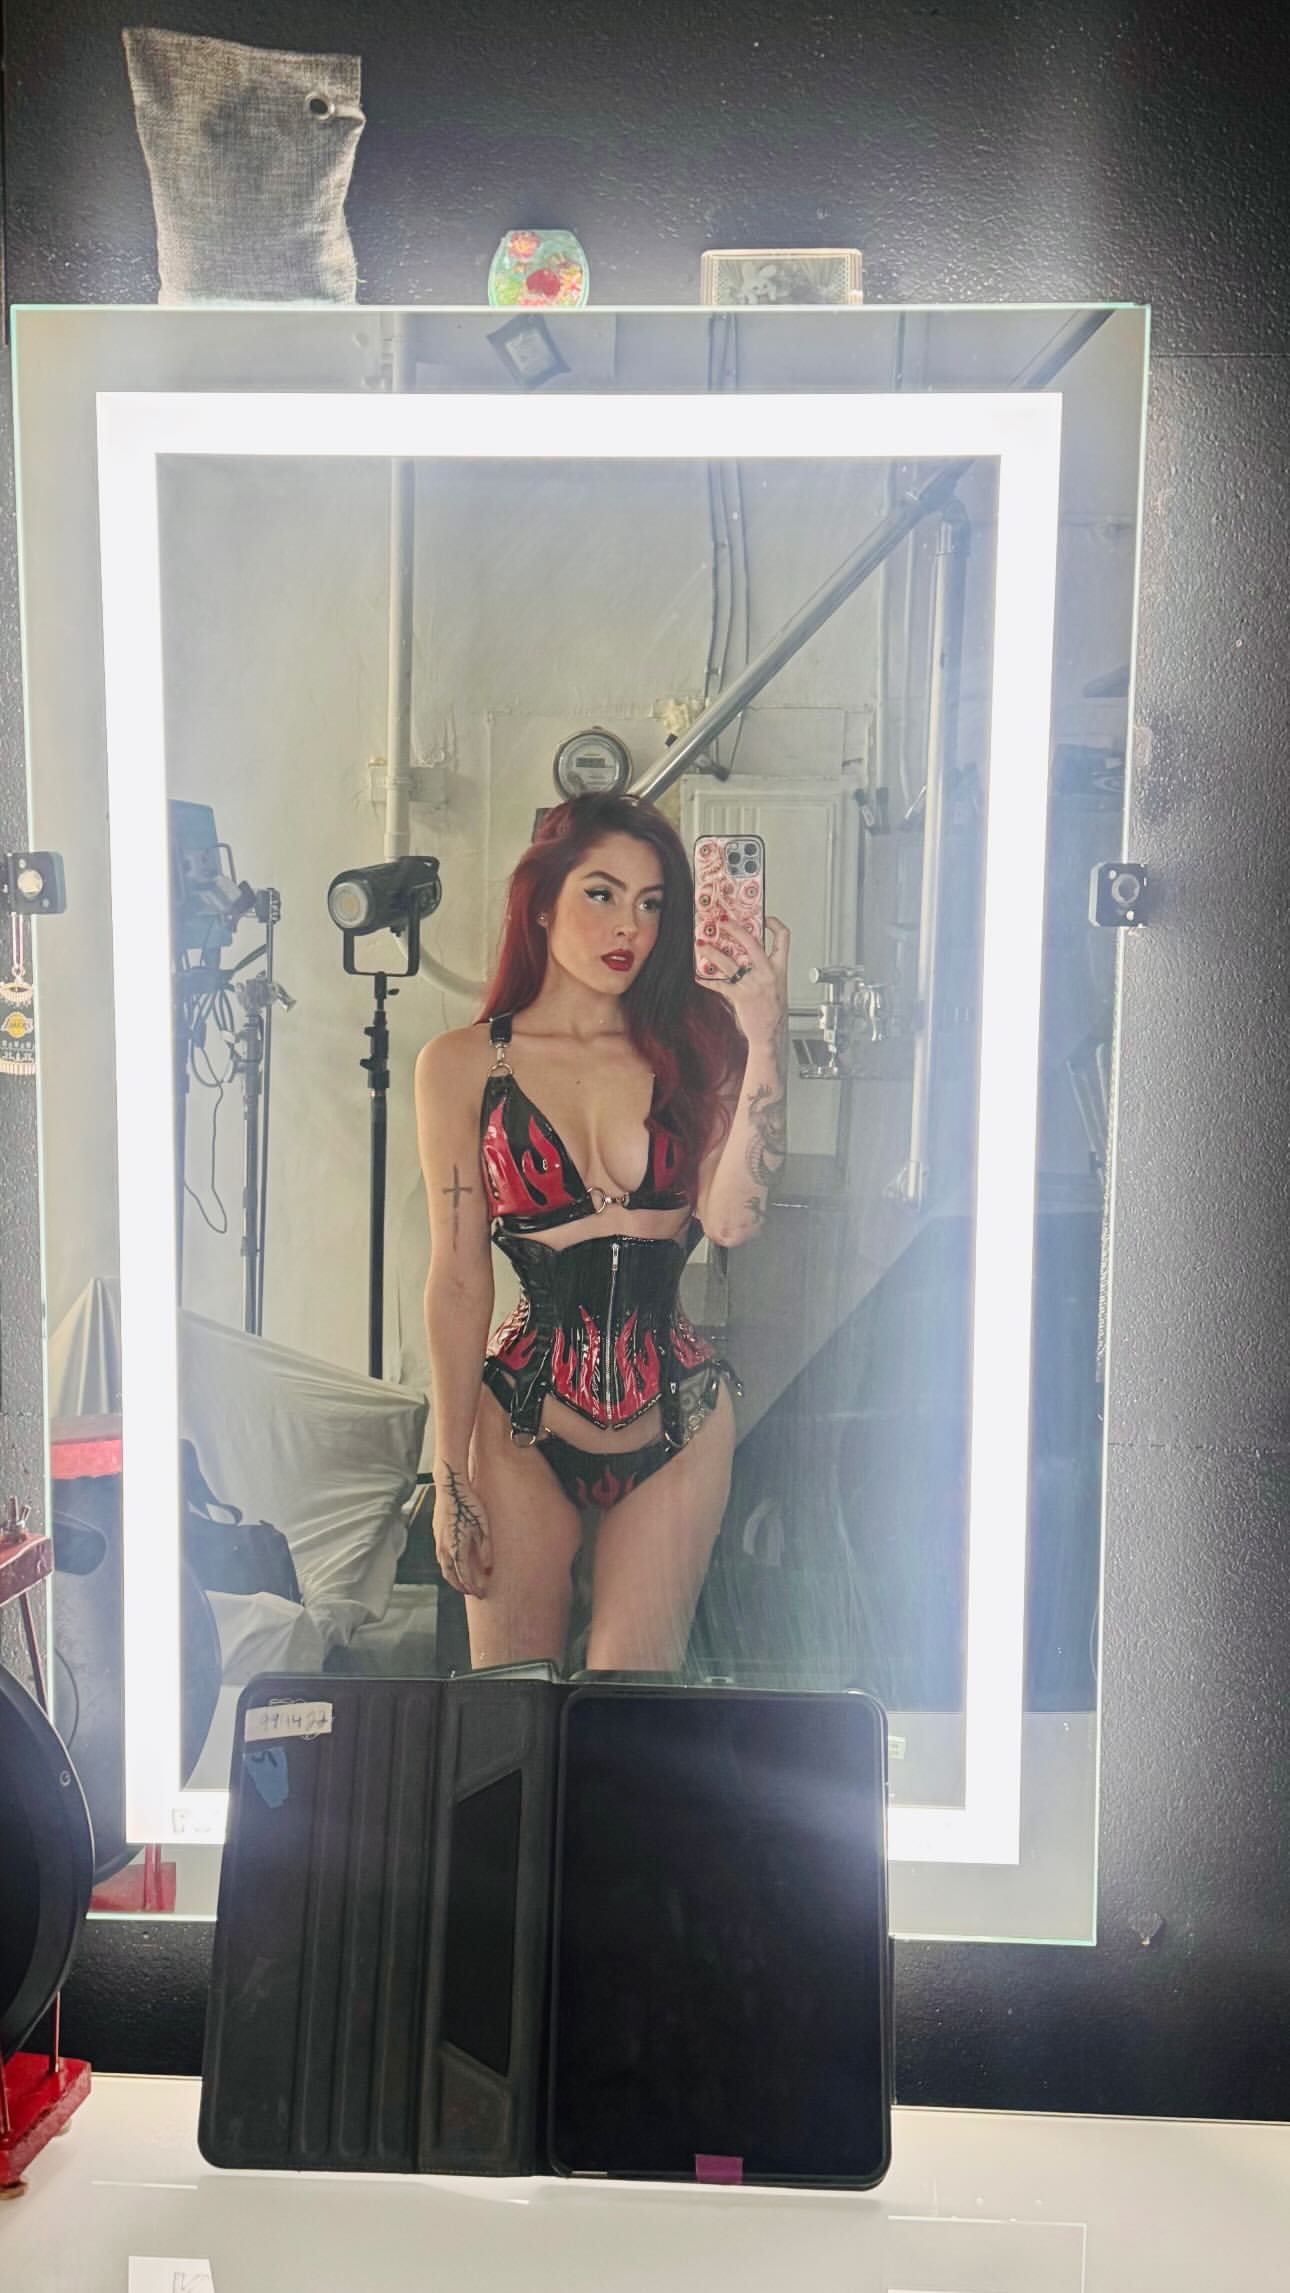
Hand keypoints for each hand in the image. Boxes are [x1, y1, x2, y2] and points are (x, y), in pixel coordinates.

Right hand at [432, 1461, 493, 1597]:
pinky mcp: (437, 1532)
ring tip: (462, 1581)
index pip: (464, 1576)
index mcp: (456, 1549)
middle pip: (451, 1576)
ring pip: (444, 1566)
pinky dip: (448, 1565)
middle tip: (471, 1592)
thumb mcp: (483, 1526)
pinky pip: (441, 1556)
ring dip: (453, 1577)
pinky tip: (453, 1561)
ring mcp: (438, 1541)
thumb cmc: (468, 1503)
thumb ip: (485, 1548)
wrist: (450, 1487)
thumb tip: (488, 1568)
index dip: (473, 1587)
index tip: (481, 1593)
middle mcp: (444, 1548)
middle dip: (461, 1586)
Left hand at [695, 914, 789, 1044]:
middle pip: (751, 942)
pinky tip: (699, 976)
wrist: (771, 1034)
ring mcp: (752, 984)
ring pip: (728, 961)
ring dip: (711, 952)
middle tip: (723, 922)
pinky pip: (719, 984)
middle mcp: (767, 973)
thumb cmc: (774, 1010)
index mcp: (779, 968)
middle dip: (735, 929)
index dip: (774, 923)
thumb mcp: (777, 984)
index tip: (764, 917)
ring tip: (701, 945)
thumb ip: (766, 968)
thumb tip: (748, 953)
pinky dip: (707, 980)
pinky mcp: (739, 996)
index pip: (783, 938)